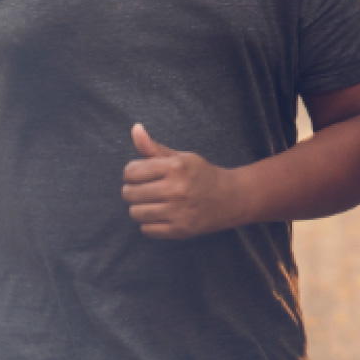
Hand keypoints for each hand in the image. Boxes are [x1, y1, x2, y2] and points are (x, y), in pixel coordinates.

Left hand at [122, 124, 244, 238]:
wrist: (229, 198)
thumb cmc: (200, 175)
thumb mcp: (181, 157)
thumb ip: (153, 147)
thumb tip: (135, 128)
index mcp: (176, 167)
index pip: (131, 171)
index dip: (131, 172)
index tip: (140, 174)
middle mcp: (177, 189)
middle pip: (129, 193)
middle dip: (132, 190)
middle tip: (145, 189)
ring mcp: (178, 212)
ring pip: (135, 213)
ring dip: (139, 208)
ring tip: (152, 202)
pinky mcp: (180, 230)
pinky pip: (146, 229)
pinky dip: (148, 223)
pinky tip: (160, 214)